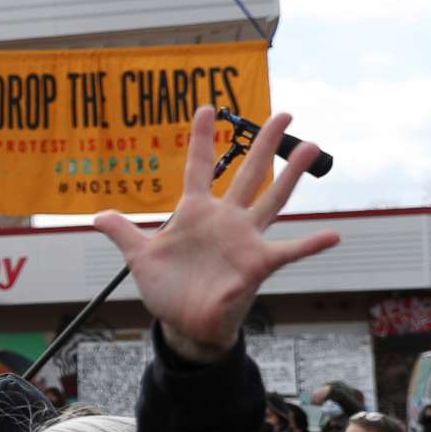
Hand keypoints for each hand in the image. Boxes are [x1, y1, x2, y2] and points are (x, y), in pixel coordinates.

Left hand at [92, 108, 336, 362]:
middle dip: (264, 144)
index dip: (202, 139)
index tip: (208, 108)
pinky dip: (311, 244)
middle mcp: (225, 219)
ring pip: (272, 199)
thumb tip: (97, 216)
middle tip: (284, 113)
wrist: (184, 323)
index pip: (200, 167)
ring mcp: (244, 240)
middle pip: (248, 173)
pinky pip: (288, 251)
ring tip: (312, 147)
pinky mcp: (256, 264)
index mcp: (195, 212)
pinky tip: (334, 234)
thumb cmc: (168, 288)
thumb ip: (123, 233)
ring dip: (292, 175)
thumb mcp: (140, 257)